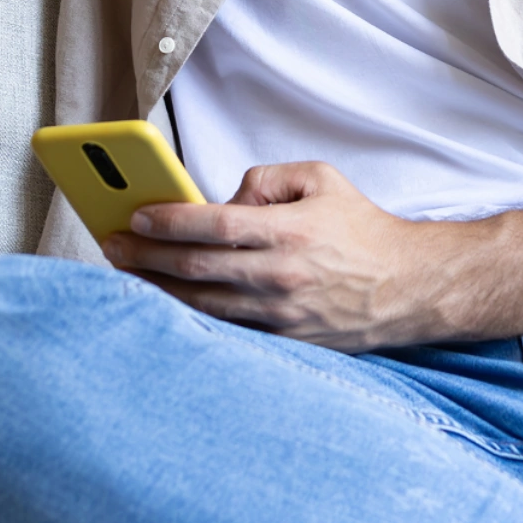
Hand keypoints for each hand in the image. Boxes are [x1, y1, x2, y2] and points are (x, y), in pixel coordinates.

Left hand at [102, 159, 522, 349]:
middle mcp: (281, 277)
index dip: (166, 221)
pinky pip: (226, 330)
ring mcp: (281, 316)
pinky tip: (163, 303)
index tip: (132, 215)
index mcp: (289, 231)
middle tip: (110, 244)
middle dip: (145, 256)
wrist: (411, 287)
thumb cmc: (362, 228)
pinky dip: (189, 317)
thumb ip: (266, 179)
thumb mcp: (321, 179)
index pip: (212, 224)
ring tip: (125, 273)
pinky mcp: (284, 343)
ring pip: (202, 305)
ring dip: (156, 289)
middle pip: (195, 268)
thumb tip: (222, 197)